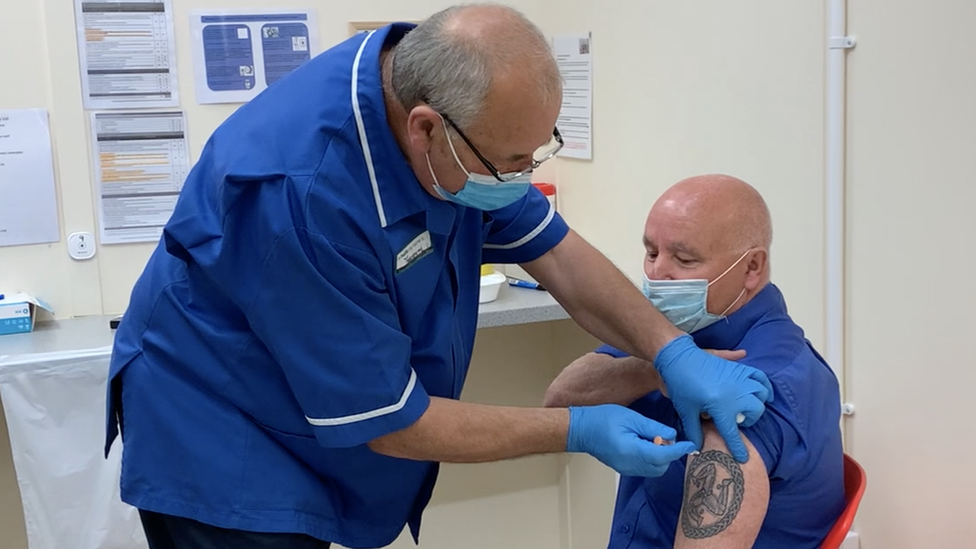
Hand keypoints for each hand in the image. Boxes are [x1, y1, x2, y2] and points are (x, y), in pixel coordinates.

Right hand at [566, 404, 696, 477]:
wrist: (581, 430)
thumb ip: (653, 428)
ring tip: (652, 439)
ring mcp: (626, 469)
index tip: (690, 445)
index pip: (663, 455)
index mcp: (632, 451)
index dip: (679, 450)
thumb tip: (672, 435)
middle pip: (661, 467)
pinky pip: (645, 469)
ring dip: (661, 458)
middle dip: (669, 454)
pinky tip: (646, 444)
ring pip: (654, 470)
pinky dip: (652, 460)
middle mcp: (630, 464)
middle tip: (664, 436)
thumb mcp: (631, 417)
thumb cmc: (602, 419)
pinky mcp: (624, 468)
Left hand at [654, 335, 773, 462]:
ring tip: (747, 408)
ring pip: (761, 395)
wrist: (680, 358)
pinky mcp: (739, 369)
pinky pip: (760, 377)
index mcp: (722, 407)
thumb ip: (694, 431)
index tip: (743, 458)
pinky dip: (765, 386)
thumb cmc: (681, 386)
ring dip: (757, 404)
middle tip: (737, 421)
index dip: (738, 448)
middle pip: (754, 412)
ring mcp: (740, 379)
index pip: (733, 433)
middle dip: (749, 420)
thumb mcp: (686, 411)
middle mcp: (736, 394)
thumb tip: (698, 449)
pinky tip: (764, 393)